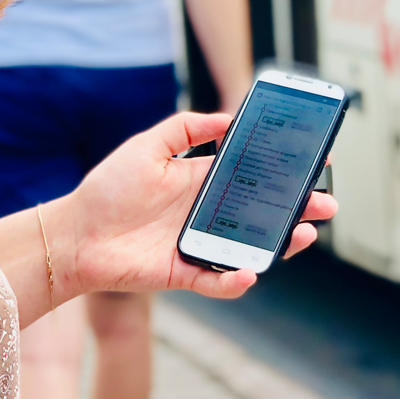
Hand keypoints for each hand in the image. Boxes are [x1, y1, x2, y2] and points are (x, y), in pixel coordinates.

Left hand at [52, 111, 337, 301]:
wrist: (73, 234)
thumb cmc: (107, 188)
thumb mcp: (147, 145)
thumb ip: (186, 128)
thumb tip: (228, 117)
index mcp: (202, 182)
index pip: (254, 176)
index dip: (284, 172)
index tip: (313, 162)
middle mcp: (207, 214)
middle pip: (263, 213)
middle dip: (297, 208)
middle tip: (326, 203)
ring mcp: (199, 245)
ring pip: (251, 247)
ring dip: (281, 244)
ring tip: (306, 233)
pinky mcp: (184, 273)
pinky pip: (218, 280)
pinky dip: (236, 280)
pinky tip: (251, 271)